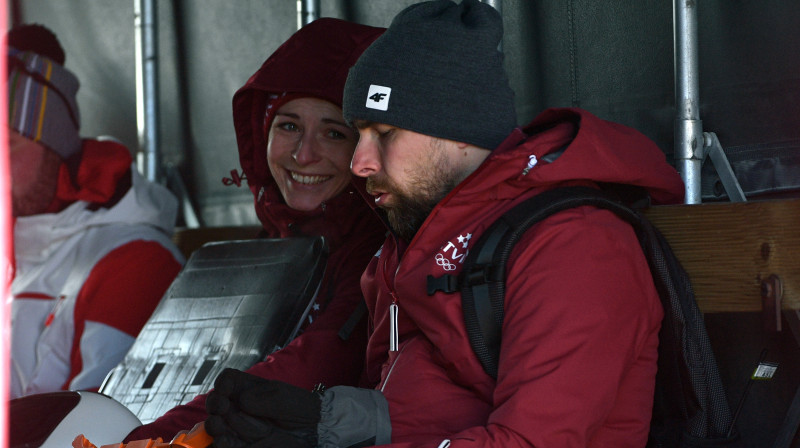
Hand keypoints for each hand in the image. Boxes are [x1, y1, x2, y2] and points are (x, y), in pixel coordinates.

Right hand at [205, 369, 319, 447]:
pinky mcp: (242, 446)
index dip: (223, 383)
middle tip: (223, 407)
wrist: (313, 431)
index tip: (226, 389)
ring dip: (213, 425)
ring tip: (220, 425)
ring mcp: (239, 428)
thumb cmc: (300, 408)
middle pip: (215, 403)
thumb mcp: (285, 397)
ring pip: (215, 426)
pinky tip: (224, 440)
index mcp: (248, 389)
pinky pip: (224, 446)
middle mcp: (239, 407)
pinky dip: (220, 444)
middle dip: (214, 404)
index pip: (227, 381)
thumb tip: (242, 400)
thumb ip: (264, 397)